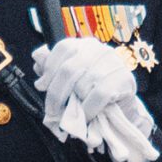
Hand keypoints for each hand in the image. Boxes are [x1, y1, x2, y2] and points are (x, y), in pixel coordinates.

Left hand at [32, 38, 158, 161]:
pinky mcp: (124, 79)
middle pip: (68, 69)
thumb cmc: (92, 93)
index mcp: (85, 45)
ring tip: (70, 115)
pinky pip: (98, 95)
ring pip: (82, 84)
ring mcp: (113, 63)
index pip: (63, 48)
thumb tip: (37, 58)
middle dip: (56, 93)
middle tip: (52, 109)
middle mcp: (100, 50)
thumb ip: (54, 68)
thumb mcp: (71, 80)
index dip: (49, 68)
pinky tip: (85, 116)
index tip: (42, 86)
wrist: (121, 110)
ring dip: (73, 105)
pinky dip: (88, 109)